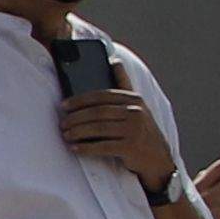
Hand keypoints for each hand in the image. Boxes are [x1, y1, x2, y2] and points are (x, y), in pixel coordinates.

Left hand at [56, 87, 172, 184]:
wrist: (158, 158)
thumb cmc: (140, 129)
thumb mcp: (136, 106)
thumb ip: (124, 84)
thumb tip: (113, 60)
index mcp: (134, 99)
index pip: (102, 95)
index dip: (80, 100)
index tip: (63, 105)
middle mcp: (136, 112)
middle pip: (98, 112)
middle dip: (76, 118)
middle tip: (62, 124)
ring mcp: (134, 129)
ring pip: (98, 128)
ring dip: (78, 132)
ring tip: (66, 135)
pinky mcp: (131, 147)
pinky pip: (103, 146)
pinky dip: (86, 148)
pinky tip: (75, 148)